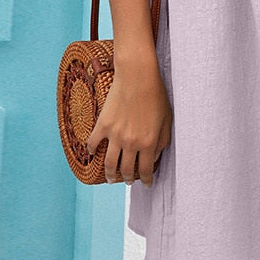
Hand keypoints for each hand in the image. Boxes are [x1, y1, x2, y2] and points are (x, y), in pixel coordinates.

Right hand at [86, 60, 172, 186]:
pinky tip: (93, 154)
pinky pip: (93, 143)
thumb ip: (163, 141)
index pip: (145, 170)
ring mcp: (114, 135)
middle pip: (126, 170)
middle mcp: (130, 143)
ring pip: (109, 163)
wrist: (138, 76)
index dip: (146, 180)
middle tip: (128, 182)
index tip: (146, 184)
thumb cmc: (156, 95)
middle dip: (128, 179)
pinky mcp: (102, 125)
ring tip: (111, 179)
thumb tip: (155, 157)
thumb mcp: (167, 120)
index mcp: (148, 143)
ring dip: (110, 174)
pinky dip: (92, 151)